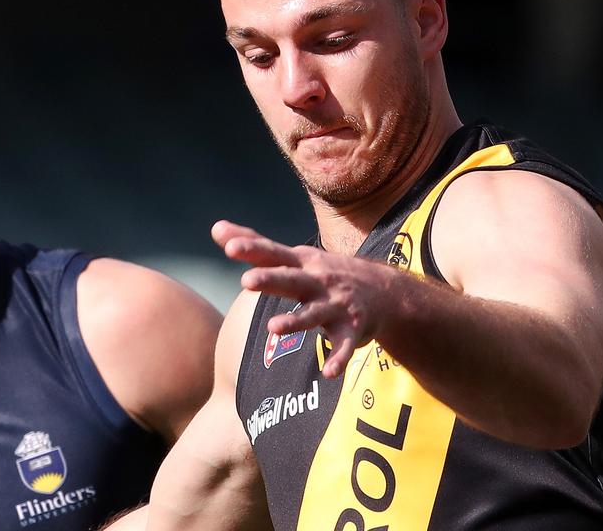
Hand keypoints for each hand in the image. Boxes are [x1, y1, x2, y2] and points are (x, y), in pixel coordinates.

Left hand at [212, 220, 394, 377]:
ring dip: (295, 321)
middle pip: (290, 280)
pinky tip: (329, 373)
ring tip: (273, 328)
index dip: (252, 249)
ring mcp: (335, 305)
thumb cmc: (326, 273)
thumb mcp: (294, 256)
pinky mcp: (351, 329)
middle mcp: (317, 281)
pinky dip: (338, 359)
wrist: (386, 291)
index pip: (273, 254)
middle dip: (270, 280)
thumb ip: (255, 244)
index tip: (229, 246)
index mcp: (301, 263)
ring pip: (313, 314)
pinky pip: (343, 346)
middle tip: (246, 281)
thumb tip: (216, 228)